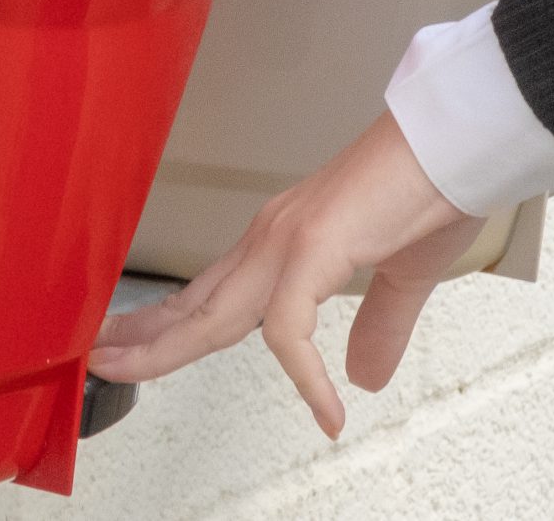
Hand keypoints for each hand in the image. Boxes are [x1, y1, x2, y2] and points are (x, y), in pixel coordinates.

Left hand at [90, 112, 485, 437]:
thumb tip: (362, 378)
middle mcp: (273, 239)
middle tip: (97, 361)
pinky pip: (290, 326)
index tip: (132, 346)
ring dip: (168, 346)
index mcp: (284, 242)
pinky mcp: (317, 248)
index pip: (210, 293)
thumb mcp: (401, 277)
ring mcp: (289, 242)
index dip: (168, 324)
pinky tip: (325, 409)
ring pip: (215, 312)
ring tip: (131, 374)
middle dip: (144, 337)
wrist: (456, 142)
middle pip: (195, 304)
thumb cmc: (429, 189)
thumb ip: (377, 326)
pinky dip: (304, 373)